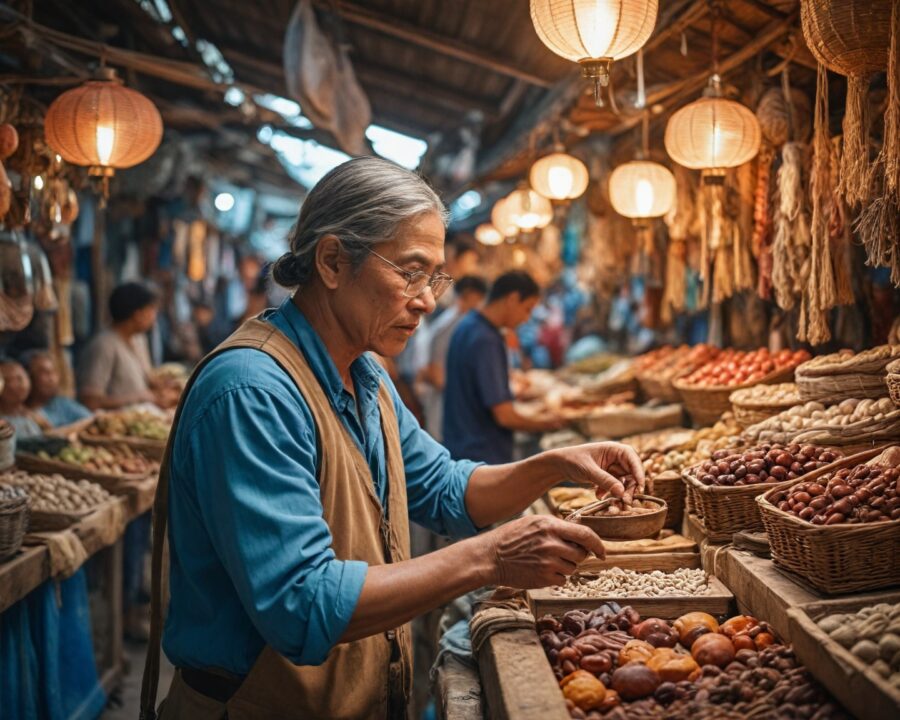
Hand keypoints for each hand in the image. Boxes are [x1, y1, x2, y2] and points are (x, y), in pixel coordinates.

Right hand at [481, 515, 604, 587]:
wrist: (491, 557)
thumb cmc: (512, 537)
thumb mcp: (534, 522)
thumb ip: (557, 526)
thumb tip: (580, 533)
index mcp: (550, 526)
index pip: (585, 534)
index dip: (598, 544)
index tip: (602, 551)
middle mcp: (551, 544)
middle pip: (581, 553)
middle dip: (578, 555)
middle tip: (564, 553)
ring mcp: (548, 563)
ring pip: (573, 568)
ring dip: (566, 566)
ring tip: (547, 560)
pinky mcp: (544, 578)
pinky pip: (563, 580)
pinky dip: (557, 577)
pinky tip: (542, 570)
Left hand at [549, 442, 645, 504]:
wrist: (559, 465)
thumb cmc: (572, 460)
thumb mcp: (588, 471)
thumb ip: (605, 481)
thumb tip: (622, 492)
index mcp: (613, 449)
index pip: (632, 458)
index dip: (639, 472)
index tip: (641, 486)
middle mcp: (615, 457)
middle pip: (632, 472)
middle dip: (630, 487)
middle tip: (626, 500)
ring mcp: (612, 467)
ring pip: (624, 481)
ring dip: (620, 492)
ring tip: (614, 502)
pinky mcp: (607, 477)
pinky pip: (615, 486)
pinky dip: (610, 492)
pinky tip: (598, 496)